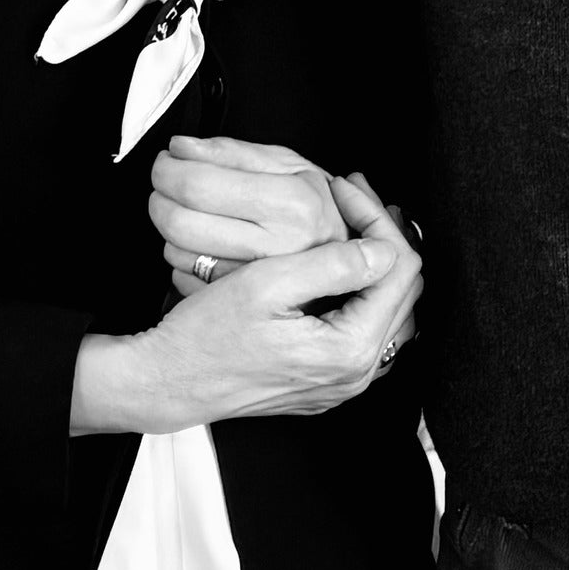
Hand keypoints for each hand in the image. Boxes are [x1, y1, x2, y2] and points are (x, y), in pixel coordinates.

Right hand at [70, 218, 422, 432]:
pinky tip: (335, 257)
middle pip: (400, 289)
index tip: (346, 188)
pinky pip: (365, 326)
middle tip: (352, 193)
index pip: (398, 270)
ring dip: (371, 258)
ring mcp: (342, 380)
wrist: (167, 381)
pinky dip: (358, 286)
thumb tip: (383, 248)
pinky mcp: (325, 378)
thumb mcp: (267, 285)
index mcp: (348, 350)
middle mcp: (355, 374)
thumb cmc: (206, 336)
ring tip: (348, 217)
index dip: (376, 218)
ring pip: (386, 306)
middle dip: (380, 233)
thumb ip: (333, 265)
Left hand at [149, 135, 347, 277]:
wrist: (345, 256)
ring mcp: (258, 283)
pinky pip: (183, 278)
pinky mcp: (241, 305)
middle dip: (159, 197)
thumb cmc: (314, 205)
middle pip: (180, 221)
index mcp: (292, 204)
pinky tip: (199, 242)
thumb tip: (182, 147)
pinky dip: (180, 256)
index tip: (166, 161)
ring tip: (187, 211)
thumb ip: (233, 152)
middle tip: (165, 183)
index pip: (200, 184)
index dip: (169, 169)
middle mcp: (276, 247)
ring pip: (176, 252)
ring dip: (168, 227)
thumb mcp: (288, 164)